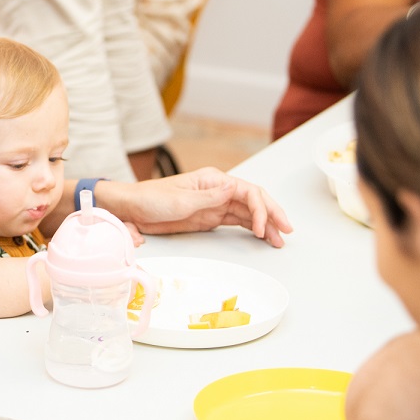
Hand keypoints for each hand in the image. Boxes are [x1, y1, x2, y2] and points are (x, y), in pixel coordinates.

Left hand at [102, 168, 291, 246]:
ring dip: (265, 225)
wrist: (132, 208)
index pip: (248, 191)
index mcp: (214, 180)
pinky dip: (251, 228)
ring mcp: (215, 203)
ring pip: (248, 212)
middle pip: (254, 201)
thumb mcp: (180, 200)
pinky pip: (237, 221)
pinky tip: (262, 236)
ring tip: (279, 240)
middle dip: (272, 215)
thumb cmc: (151, 199)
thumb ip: (208, 197)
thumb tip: (235, 190)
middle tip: (287, 231)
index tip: (262, 228)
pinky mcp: (210, 217)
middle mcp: (219, 189)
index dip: (261, 209)